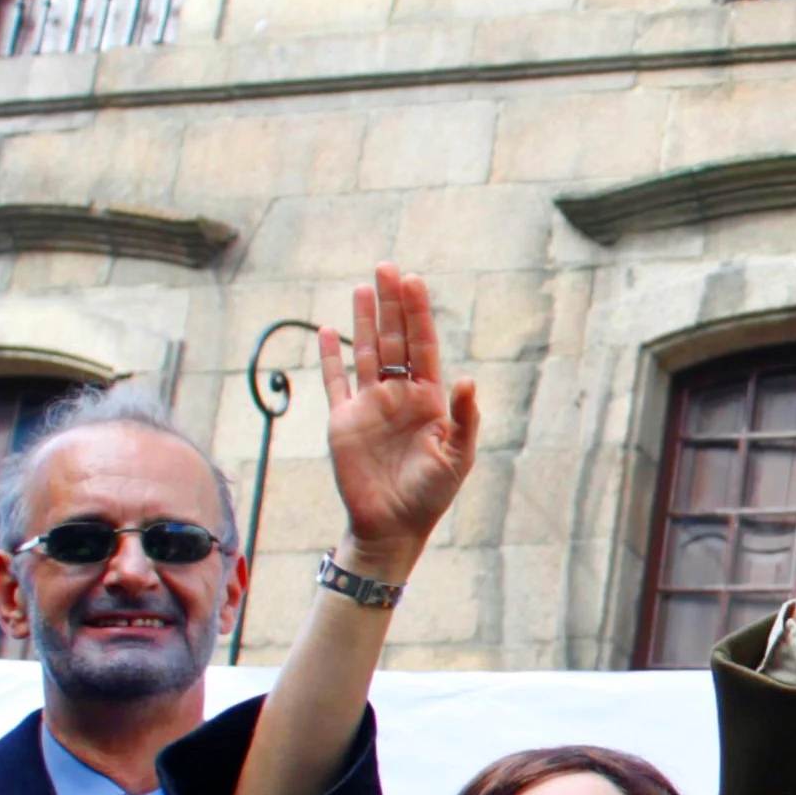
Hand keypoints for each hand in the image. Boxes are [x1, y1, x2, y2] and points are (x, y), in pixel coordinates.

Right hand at [319, 267, 481, 565]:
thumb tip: (468, 379)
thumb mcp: (457, 457)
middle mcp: (400, 395)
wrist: (391, 527)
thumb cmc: (430, 495)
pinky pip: (335, 381)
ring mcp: (370, 405)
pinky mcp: (344, 421)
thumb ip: (463, 418)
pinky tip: (328, 330)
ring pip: (365, 352)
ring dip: (364, 320)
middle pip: (394, 339)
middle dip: (392, 305)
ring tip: (363, 286)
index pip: (424, 345)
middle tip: (387, 267)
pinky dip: (330, 357)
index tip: (414, 281)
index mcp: (430, 399)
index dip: (418, 314)